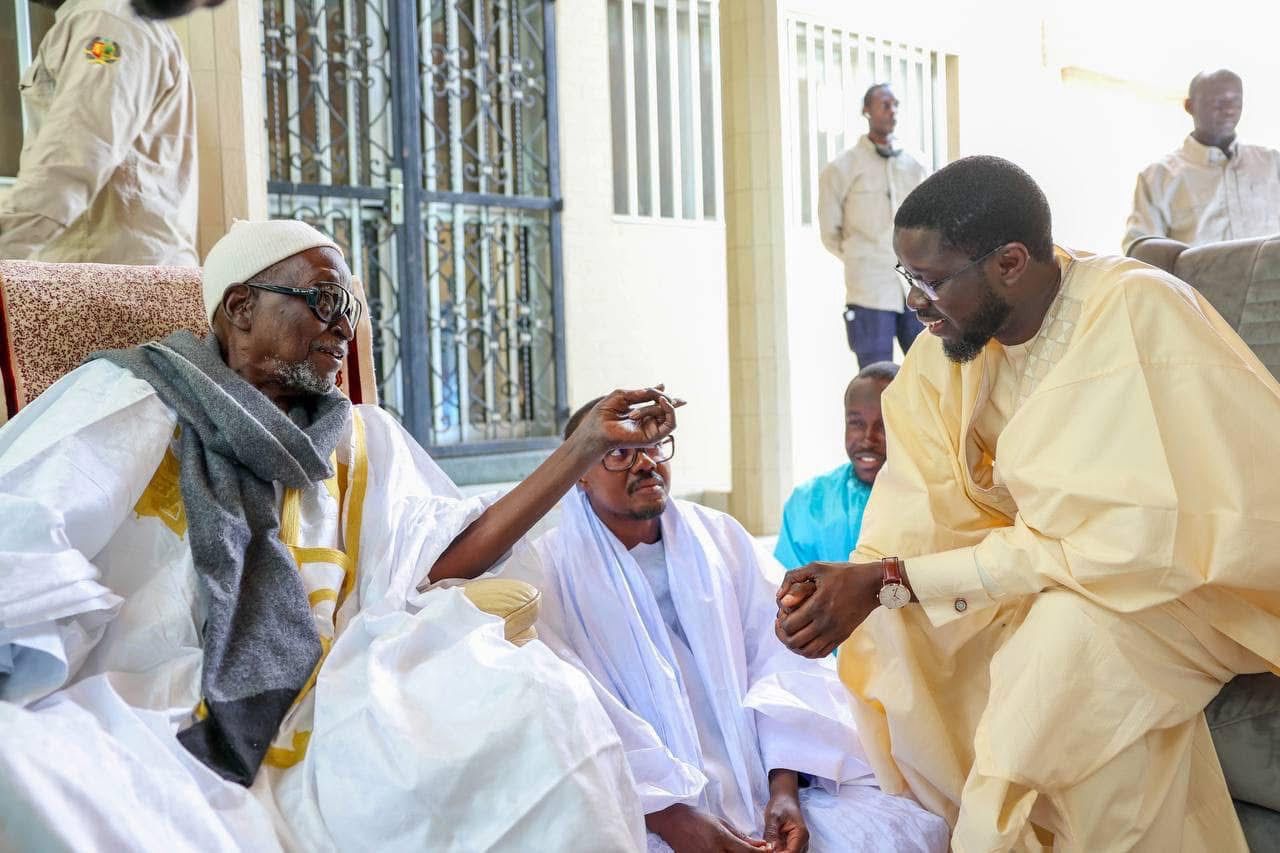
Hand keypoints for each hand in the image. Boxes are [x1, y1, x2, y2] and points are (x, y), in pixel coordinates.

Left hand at [571, 385, 685, 454]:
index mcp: (641, 414)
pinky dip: (670, 411)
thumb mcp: (624, 395)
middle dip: (667, 398)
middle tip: (660, 394)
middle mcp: (647, 423)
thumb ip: (643, 393)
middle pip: (666, 409)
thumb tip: (662, 386)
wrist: (596, 429)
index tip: (680, 395)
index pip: (660, 407)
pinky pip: (670, 424)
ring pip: (668, 414)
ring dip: (660, 404)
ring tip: (648, 401)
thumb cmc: (604, 413)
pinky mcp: (653, 438)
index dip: (671, 400)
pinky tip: (661, 401)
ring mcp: (651, 430)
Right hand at [646, 804, 770, 852]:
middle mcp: (714, 852)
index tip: (768, 851)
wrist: (673, 821)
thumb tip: (761, 844)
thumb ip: (742, 836)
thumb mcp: (722, 823)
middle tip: (756, 852)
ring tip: (739, 851)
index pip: (747, 852)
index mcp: (721, 839)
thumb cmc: (698, 818)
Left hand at [763, 770, 807, 852]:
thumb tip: (768, 848)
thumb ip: (771, 833)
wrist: (784, 798)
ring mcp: (798, 844)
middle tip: (764, 848)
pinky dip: (776, 851)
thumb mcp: (773, 817)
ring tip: (765, 846)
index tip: (766, 851)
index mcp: (800, 835)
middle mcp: (802, 842)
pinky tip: (768, 846)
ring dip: (776, 852)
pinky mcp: (791, 844)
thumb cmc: (781, 804)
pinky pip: (785, 852)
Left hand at [774, 561, 882, 657]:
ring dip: (794, 646)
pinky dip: (809, 651)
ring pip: (807, 652)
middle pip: (795, 641)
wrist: (872, 584)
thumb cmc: (843, 573)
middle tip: (782, 626)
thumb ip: (793, 577)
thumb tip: (779, 597)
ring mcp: (835, 632)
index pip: (789, 625)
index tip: (780, 615)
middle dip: (783, 635)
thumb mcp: (816, 567)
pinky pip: (821, 653)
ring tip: (792, 635)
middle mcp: (826, 622)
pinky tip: (805, 640)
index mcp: (817, 605)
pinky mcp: (842, 637)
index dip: (780, 622)